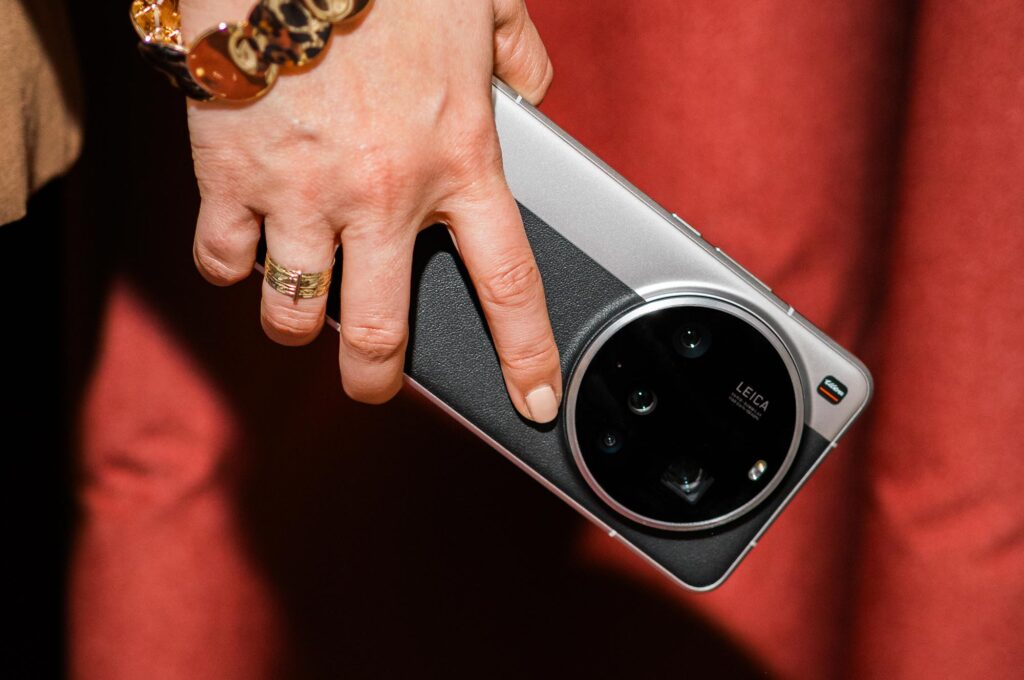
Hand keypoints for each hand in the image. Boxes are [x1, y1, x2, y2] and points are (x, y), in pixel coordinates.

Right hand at [183, 0, 561, 421]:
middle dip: (374, 377)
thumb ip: (519, 56)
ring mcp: (302, 194)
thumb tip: (532, 89)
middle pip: (377, 335)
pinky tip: (244, 245)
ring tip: (301, 303)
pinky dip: (232, 267)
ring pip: (293, 313)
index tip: (532, 401)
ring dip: (296, 323)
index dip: (526, 355)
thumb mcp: (482, 2)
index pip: (507, 284)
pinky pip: (224, 260)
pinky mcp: (230, 177)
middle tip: (373, 379)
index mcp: (459, 159)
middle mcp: (384, 195)